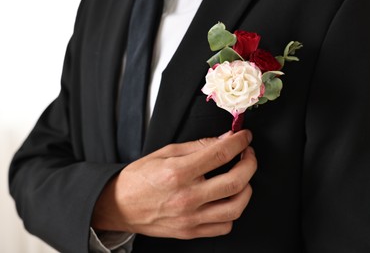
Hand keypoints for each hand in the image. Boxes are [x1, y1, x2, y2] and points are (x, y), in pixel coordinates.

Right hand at [92, 130, 256, 238]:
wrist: (119, 205)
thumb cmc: (140, 177)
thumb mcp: (165, 152)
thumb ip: (197, 146)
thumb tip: (224, 139)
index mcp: (178, 173)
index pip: (220, 153)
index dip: (239, 142)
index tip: (245, 137)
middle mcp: (186, 197)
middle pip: (235, 181)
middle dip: (250, 163)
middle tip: (248, 154)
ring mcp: (190, 218)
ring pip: (235, 207)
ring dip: (246, 188)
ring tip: (242, 177)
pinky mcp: (190, 231)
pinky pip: (224, 226)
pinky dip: (232, 211)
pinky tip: (227, 199)